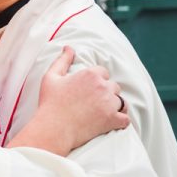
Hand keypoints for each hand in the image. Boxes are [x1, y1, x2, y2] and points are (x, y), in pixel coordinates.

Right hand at [10, 47, 129, 154]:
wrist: (53, 129)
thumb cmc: (50, 103)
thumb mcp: (51, 77)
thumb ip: (62, 60)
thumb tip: (69, 47)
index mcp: (90, 74)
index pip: (103, 72)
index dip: (97, 80)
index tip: (89, 89)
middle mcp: (102, 87)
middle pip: (114, 86)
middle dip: (107, 93)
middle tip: (94, 102)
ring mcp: (109, 104)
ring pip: (121, 102)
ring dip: (115, 106)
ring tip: (103, 112)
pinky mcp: (112, 120)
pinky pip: (126, 119)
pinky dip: (121, 121)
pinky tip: (113, 122)